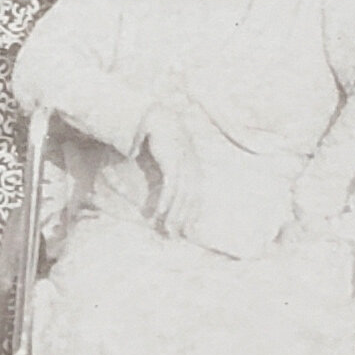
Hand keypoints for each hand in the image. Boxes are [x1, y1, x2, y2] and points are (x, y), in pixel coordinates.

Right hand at [139, 103, 201, 239]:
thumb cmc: (164, 138)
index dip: (191, 216)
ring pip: (181, 197)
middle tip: (173, 236)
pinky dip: (165, 201)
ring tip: (165, 228)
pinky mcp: (173, 163)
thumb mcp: (174, 156)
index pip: (196, 198)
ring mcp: (184, 166)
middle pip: (190, 201)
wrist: (160, 118)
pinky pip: (170, 187)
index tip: (185, 231)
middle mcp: (193, 169)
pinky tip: (158, 212)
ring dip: (172, 215)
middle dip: (182, 220)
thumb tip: (172, 185)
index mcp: (196, 169)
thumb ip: (175, 171)